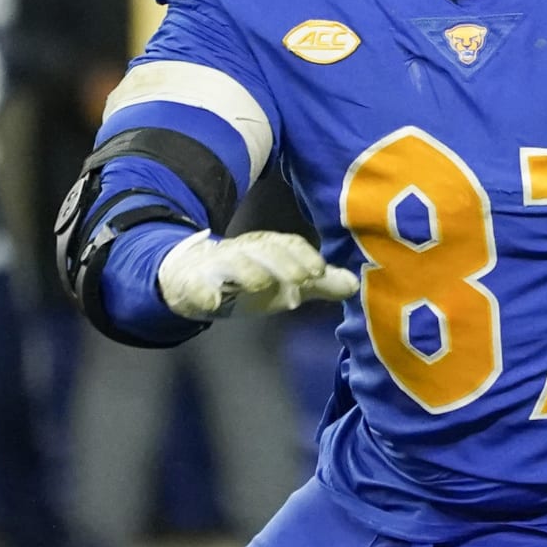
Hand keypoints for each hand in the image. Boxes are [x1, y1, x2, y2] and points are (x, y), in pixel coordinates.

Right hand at [157, 229, 358, 318]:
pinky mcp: (192, 282)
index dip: (304, 256)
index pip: (289, 244)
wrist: (192, 273)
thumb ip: (318, 284)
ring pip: (231, 263)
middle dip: (282, 263)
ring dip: (246, 271)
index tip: (318, 272)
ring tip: (260, 284)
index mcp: (268, 247)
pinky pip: (196, 285)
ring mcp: (216, 265)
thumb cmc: (249, 278)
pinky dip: (204, 292)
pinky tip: (212, 302)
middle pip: (263, 250)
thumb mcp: (285, 281)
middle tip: (300, 280)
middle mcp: (244, 250)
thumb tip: (354, 285)